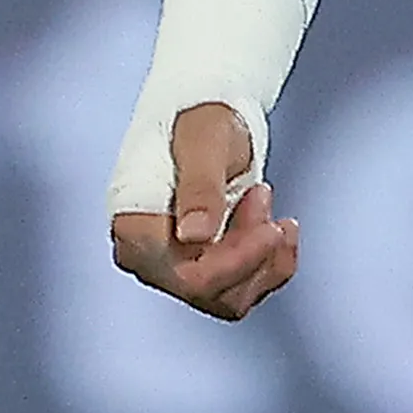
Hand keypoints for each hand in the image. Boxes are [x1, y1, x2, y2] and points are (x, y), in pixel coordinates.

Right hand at [106, 99, 299, 319]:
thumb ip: (199, 188)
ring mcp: (172, 266)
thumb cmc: (198, 118)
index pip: (185, 275)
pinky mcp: (199, 269)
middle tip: (264, 196)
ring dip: (264, 256)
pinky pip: (242, 291)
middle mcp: (146, 257)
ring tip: (265, 200)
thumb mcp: (203, 143)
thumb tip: (192, 236)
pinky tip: (279, 228)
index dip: (234, 261)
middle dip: (252, 252)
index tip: (269, 226)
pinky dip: (271, 264)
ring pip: (230, 298)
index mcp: (133, 227)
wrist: (209, 115)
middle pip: (209, 291)